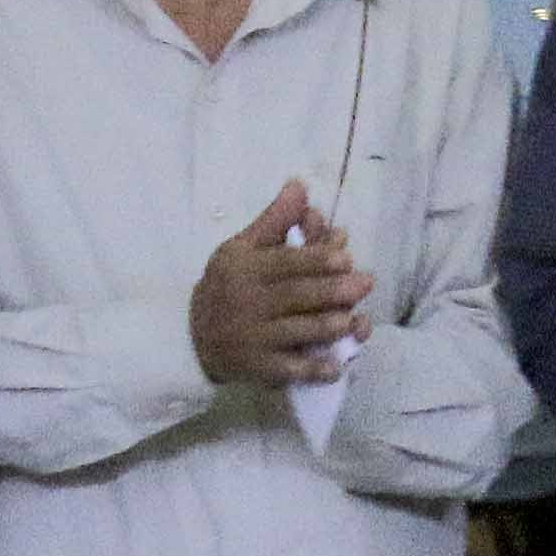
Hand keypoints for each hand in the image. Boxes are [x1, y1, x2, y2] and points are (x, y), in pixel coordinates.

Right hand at [191, 181, 370, 390]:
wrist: (191, 336)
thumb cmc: (226, 285)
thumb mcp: (241, 247)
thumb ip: (274, 220)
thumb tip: (300, 185)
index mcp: (246, 270)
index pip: (284, 263)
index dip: (314, 259)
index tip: (345, 255)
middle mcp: (248, 303)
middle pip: (294, 296)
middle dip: (331, 291)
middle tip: (365, 283)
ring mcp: (253, 338)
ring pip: (294, 332)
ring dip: (326, 328)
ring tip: (355, 321)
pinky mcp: (257, 368)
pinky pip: (287, 370)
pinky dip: (312, 371)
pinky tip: (337, 368)